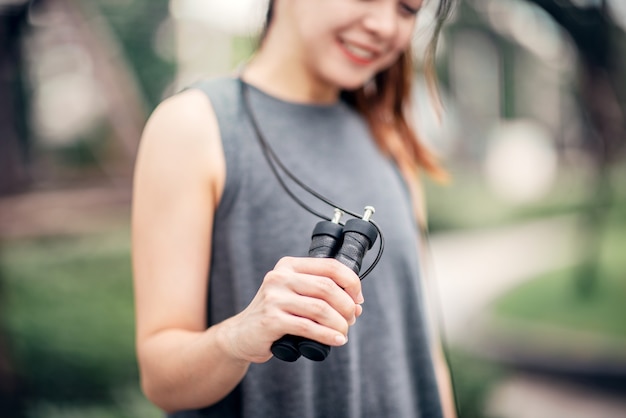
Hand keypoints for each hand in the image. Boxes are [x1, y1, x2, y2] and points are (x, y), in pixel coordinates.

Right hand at [217, 256, 363, 362]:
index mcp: (289, 266)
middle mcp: (280, 278)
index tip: (358, 299)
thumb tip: (356, 305)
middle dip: (347, 306)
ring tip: (343, 332)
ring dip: (339, 323)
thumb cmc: (274, 314)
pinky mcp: (271, 320)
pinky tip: (336, 341)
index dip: (351, 283)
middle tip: (351, 320)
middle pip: (327, 287)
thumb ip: (322, 295)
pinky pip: (308, 327)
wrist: (241, 334)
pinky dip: (328, 336)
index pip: (330, 266)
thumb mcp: (295, 295)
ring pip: (320, 308)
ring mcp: (273, 298)